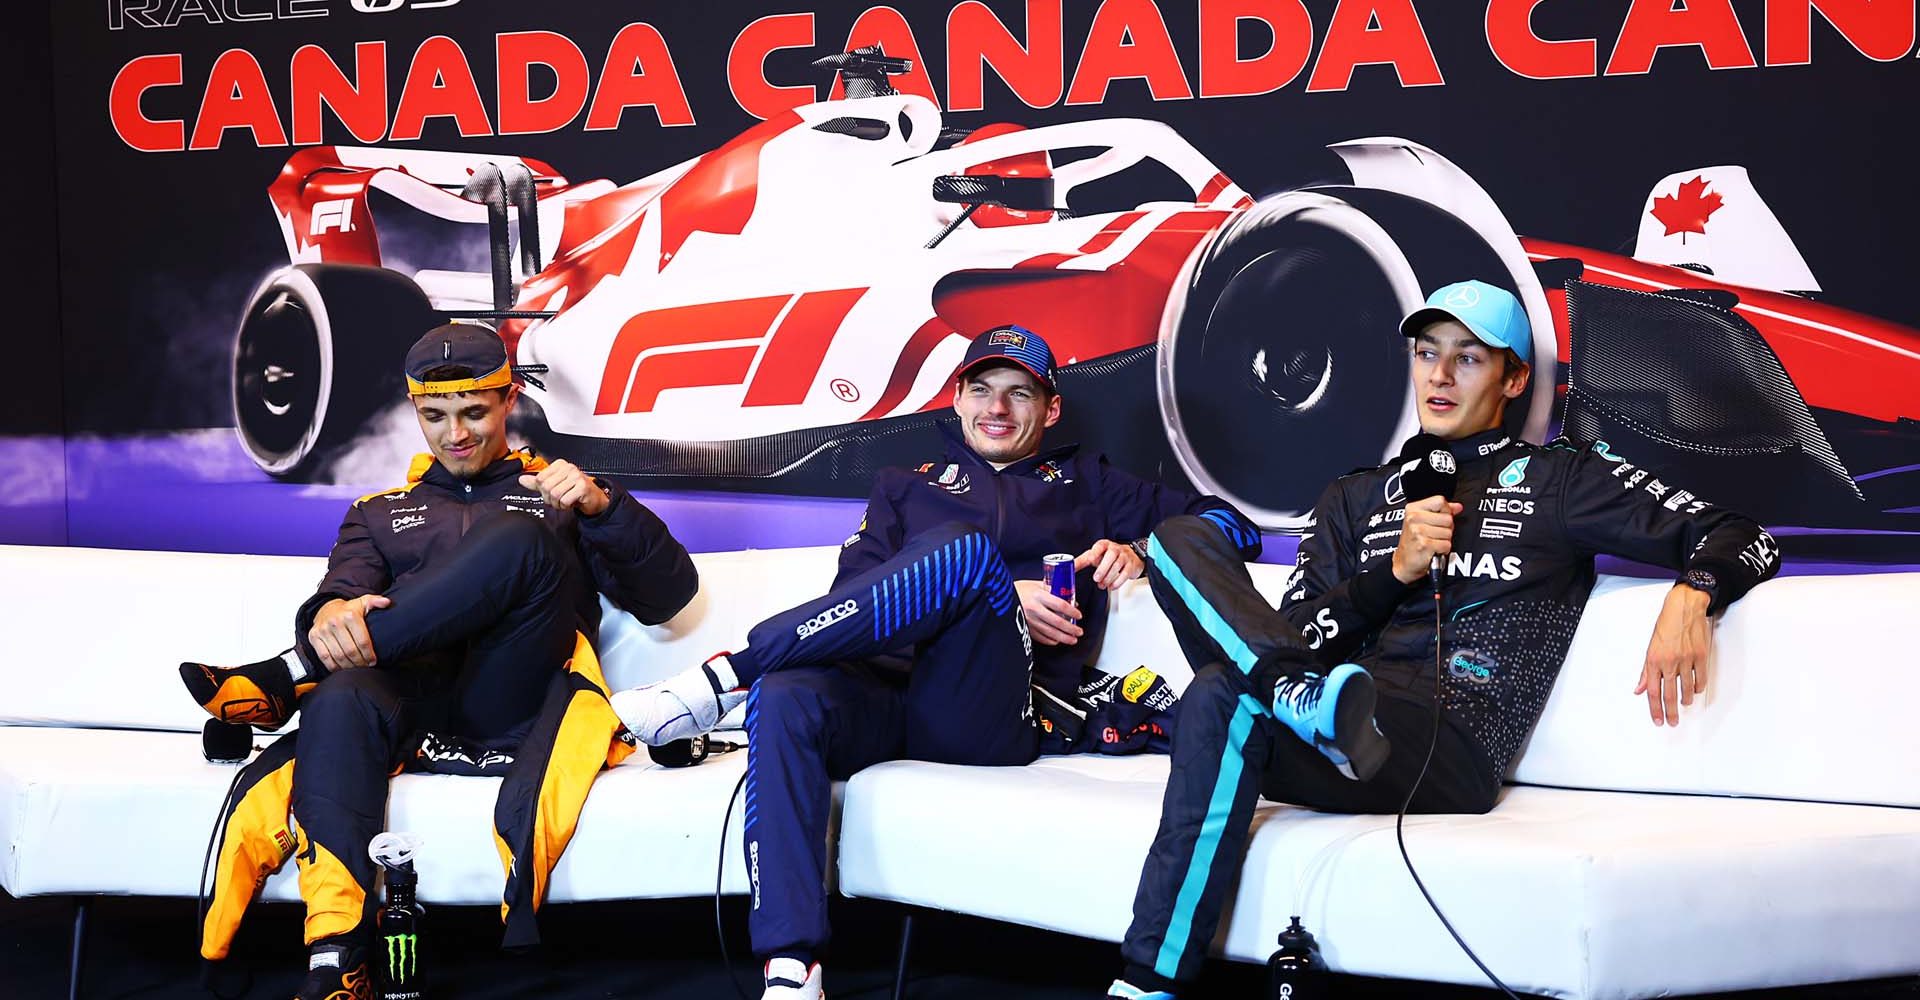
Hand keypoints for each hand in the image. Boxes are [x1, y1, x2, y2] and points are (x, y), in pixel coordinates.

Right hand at [308, 594, 390, 669]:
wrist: (326, 609)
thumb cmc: (348, 610)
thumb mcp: (363, 602)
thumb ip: (376, 602)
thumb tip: (387, 602)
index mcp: (350, 615)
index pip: (362, 641)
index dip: (369, 654)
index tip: (373, 661)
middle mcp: (335, 622)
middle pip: (350, 650)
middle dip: (360, 662)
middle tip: (365, 666)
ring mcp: (323, 630)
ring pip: (338, 656)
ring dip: (348, 666)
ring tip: (356, 668)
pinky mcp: (313, 637)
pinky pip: (324, 657)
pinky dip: (333, 666)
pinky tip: (341, 668)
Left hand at [518, 459, 608, 516]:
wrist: (594, 498)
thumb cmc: (575, 490)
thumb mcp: (555, 484)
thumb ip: (537, 482)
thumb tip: (522, 479)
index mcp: (560, 464)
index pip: (540, 478)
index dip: (542, 490)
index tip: (550, 492)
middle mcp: (569, 468)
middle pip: (546, 487)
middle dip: (550, 498)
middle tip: (557, 499)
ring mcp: (577, 476)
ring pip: (555, 494)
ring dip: (558, 503)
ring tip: (564, 501)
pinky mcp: (583, 487)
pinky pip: (565, 500)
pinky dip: (565, 506)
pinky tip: (571, 503)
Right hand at [1015, 579, 1082, 645]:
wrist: (1001, 597)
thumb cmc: (1021, 589)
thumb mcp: (1037, 585)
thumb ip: (1054, 590)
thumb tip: (1071, 599)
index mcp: (1038, 595)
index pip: (1060, 604)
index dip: (1072, 612)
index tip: (1079, 615)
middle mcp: (1034, 609)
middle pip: (1057, 621)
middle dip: (1071, 628)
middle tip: (1079, 631)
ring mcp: (1029, 620)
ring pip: (1050, 632)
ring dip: (1064, 637)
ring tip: (1073, 639)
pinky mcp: (1025, 628)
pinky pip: (1041, 637)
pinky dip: (1051, 640)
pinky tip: (1058, 641)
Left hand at [1075, 539, 1143, 591]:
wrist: (1130, 556)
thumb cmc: (1108, 557)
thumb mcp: (1095, 556)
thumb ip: (1082, 561)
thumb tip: (1069, 567)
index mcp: (1104, 545)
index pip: (1099, 546)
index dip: (1095, 552)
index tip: (1090, 559)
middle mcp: (1115, 549)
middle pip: (1110, 556)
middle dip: (1103, 568)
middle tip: (1096, 578)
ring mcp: (1124, 556)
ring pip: (1118, 565)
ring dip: (1109, 577)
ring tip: (1102, 585)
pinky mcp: (1131, 565)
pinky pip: (1125, 573)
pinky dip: (1118, 582)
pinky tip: (1111, 586)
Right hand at [1392, 496, 1463, 583]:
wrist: (1404, 562)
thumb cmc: (1414, 542)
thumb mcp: (1423, 521)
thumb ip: (1441, 511)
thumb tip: (1457, 506)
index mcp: (1413, 509)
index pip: (1440, 501)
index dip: (1445, 511)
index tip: (1439, 519)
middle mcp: (1413, 518)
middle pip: (1447, 518)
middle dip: (1446, 528)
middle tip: (1435, 534)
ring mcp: (1418, 531)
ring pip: (1448, 532)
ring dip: (1444, 540)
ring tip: (1433, 541)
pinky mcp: (1424, 545)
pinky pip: (1446, 544)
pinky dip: (1443, 549)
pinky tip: (1433, 549)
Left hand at [1635, 583, 1713, 726]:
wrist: (1685, 607)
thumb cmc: (1666, 624)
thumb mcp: (1650, 647)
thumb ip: (1645, 670)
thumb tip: (1639, 689)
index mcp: (1654, 660)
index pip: (1652, 691)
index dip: (1654, 708)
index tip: (1657, 720)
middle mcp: (1670, 661)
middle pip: (1669, 694)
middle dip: (1670, 712)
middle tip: (1672, 723)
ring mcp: (1687, 659)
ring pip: (1687, 688)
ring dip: (1685, 700)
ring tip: (1683, 705)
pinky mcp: (1701, 656)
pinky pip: (1701, 678)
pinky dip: (1697, 687)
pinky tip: (1695, 690)